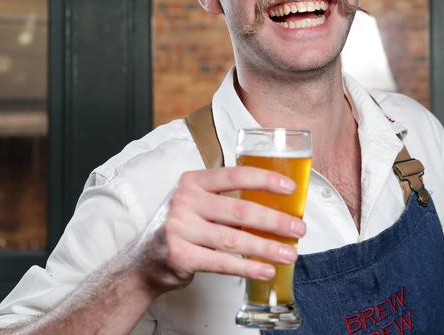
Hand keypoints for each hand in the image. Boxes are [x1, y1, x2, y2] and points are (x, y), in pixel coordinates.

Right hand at [127, 167, 306, 294]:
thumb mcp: (198, 202)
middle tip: (297, 227)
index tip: (290, 188)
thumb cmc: (181, 226)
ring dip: (267, 247)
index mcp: (193, 181)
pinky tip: (266, 269)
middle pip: (240, 210)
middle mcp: (185, 201)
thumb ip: (227, 199)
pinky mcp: (180, 255)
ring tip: (289, 252)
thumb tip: (274, 205)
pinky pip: (222, 262)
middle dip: (274, 220)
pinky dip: (248, 267)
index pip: (234, 175)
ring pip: (234, 239)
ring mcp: (180, 228)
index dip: (265, 180)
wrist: (146, 259)